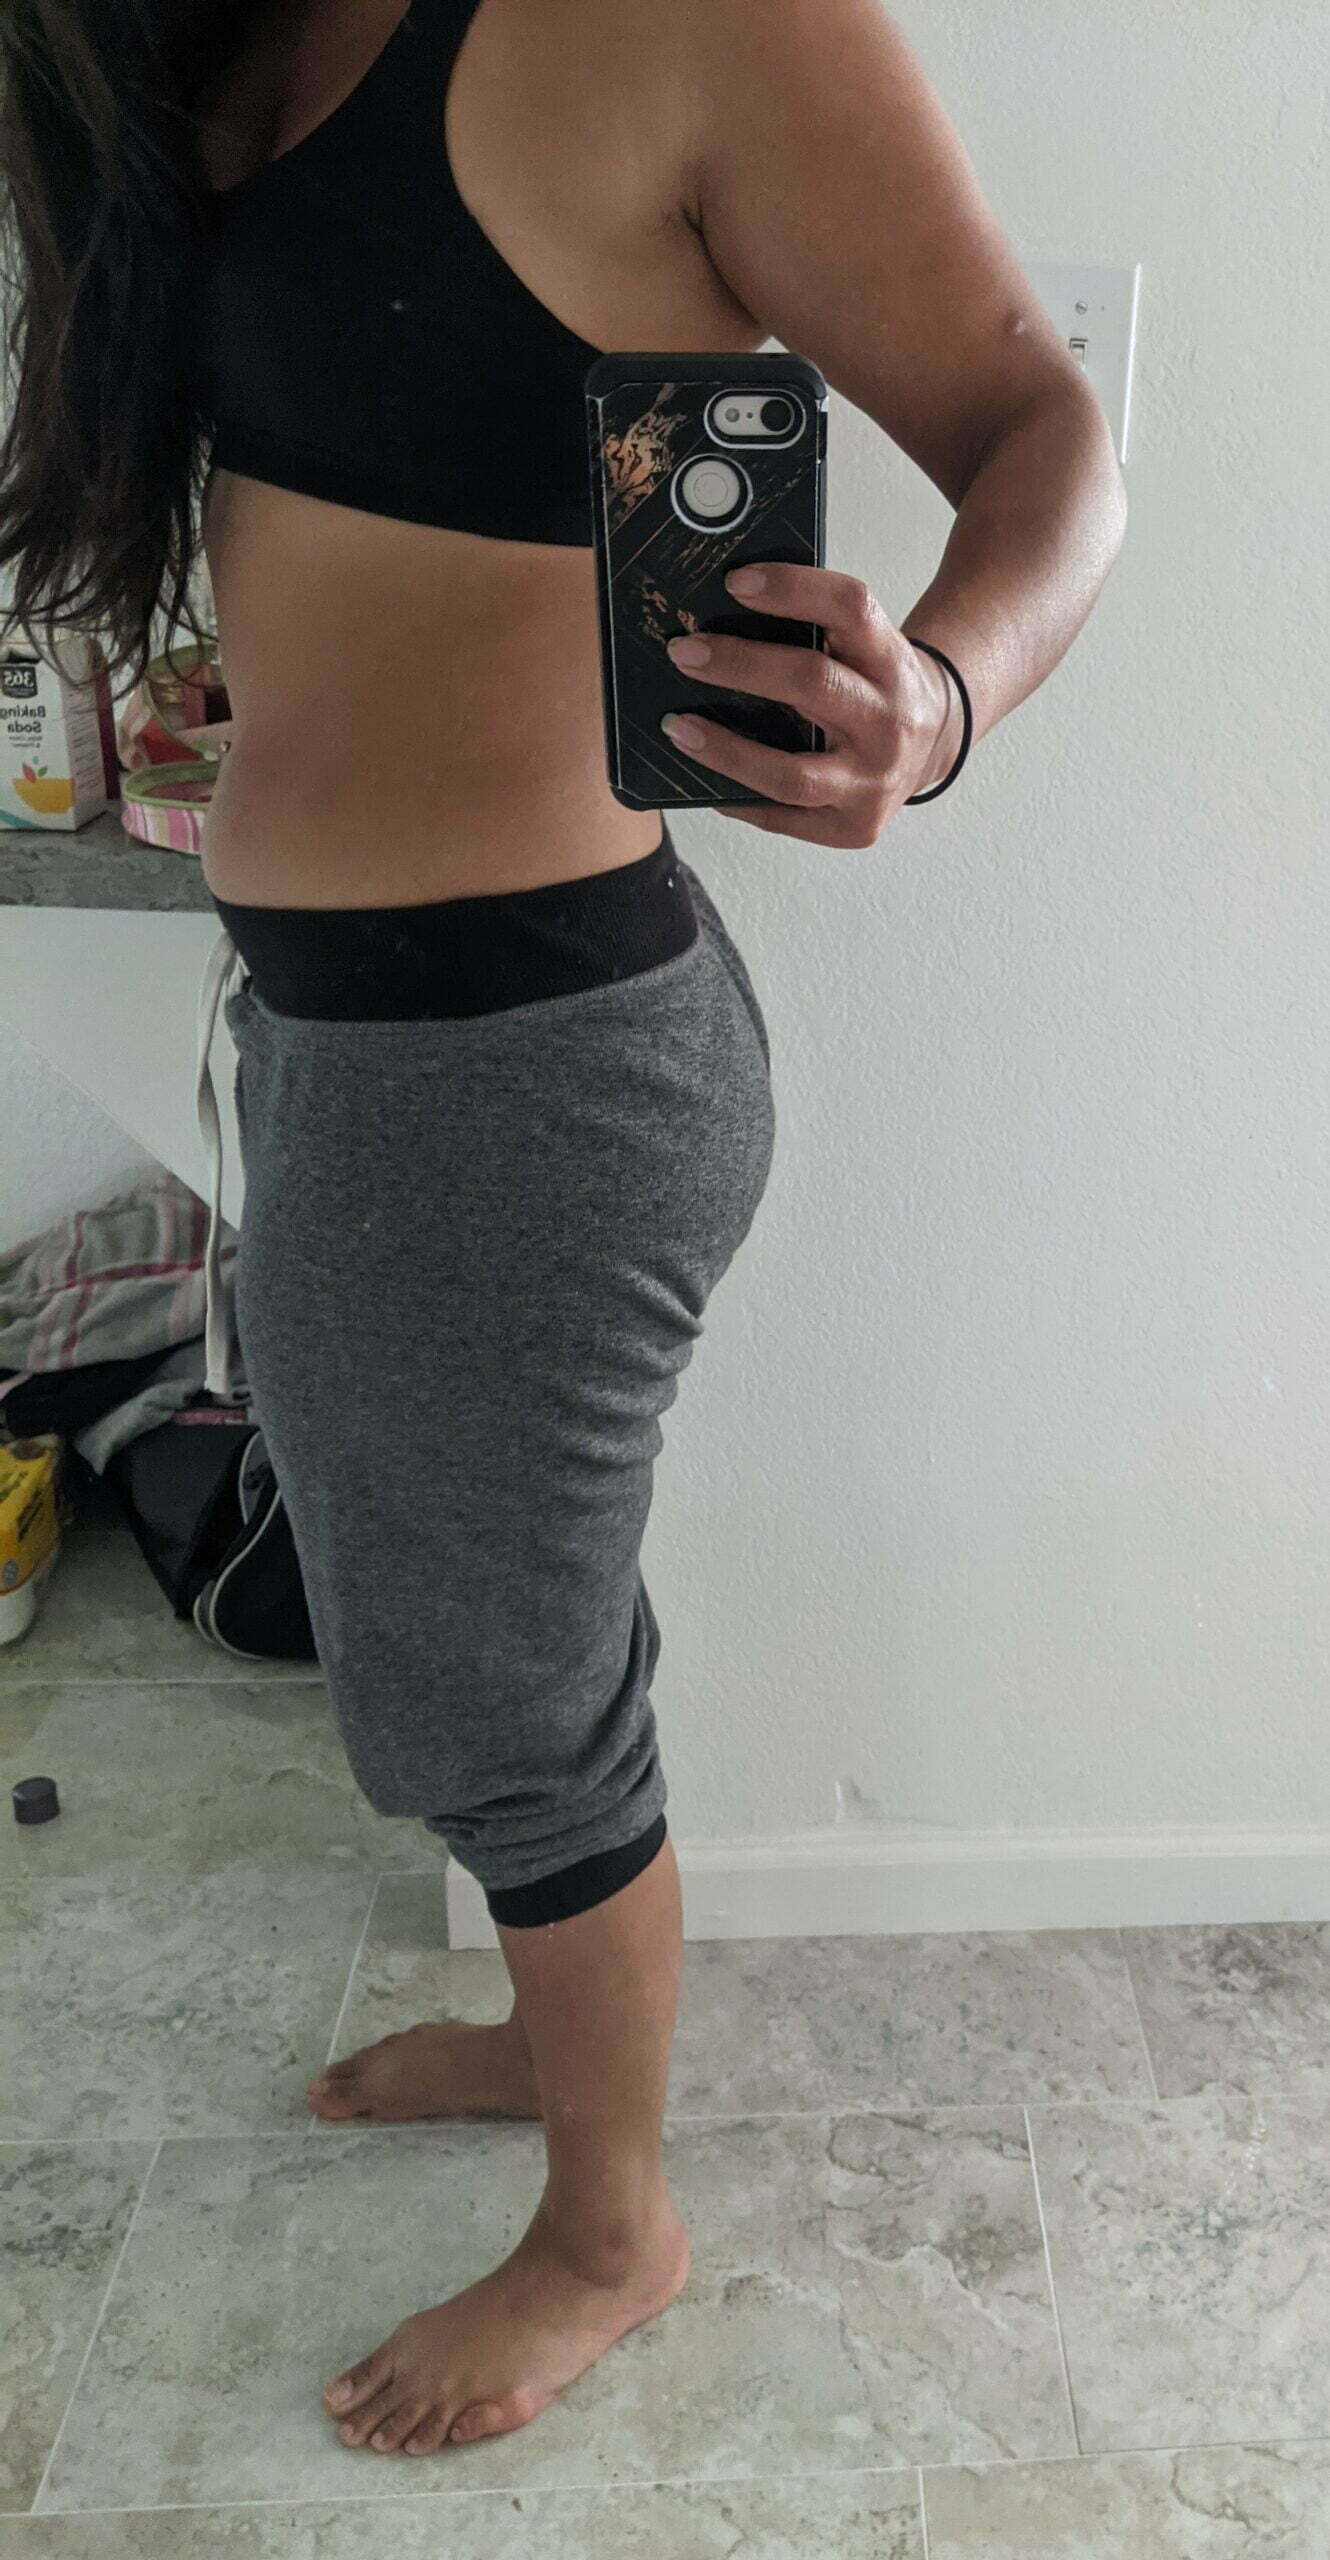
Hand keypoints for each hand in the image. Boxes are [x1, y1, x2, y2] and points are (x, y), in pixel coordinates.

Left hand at [661, 562, 960, 844]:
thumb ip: (816, 630)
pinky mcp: (855, 828)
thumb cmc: (876, 685)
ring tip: (677, 727)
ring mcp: (874, 782)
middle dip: (740, 665)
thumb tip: (719, 619)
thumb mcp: (865, 646)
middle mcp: (889, 722)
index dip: (793, 589)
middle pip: (813, 683)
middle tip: (683, 651)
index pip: (851, 608)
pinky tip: (705, 780)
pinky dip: (736, 797)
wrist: (935, 741)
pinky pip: (781, 817)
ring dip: (725, 751)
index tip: (734, 581)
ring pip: (790, 774)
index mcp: (892, 660)